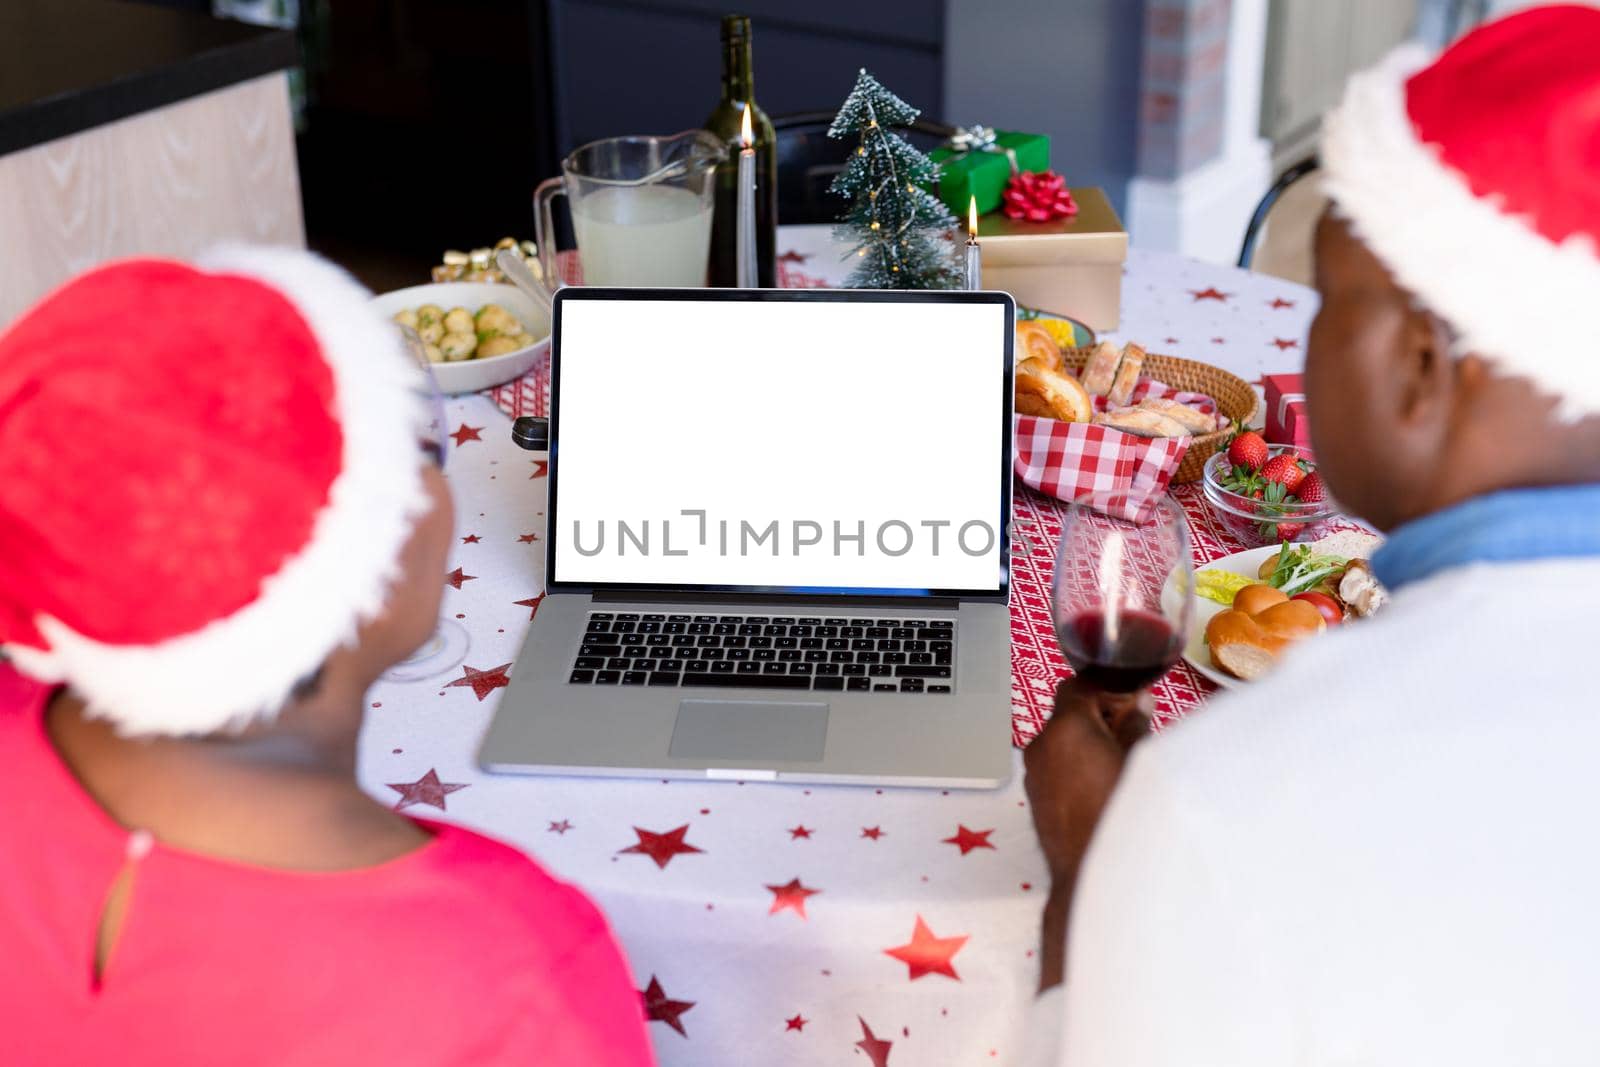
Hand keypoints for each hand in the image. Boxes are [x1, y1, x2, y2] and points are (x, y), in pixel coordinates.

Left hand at [1024, 680, 1151, 887]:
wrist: (1091, 872)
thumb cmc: (1120, 815)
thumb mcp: (1138, 762)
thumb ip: (1135, 725)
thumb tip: (1140, 702)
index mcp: (1067, 727)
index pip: (1079, 685)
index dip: (1106, 689)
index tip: (1130, 702)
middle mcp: (1042, 744)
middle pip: (1068, 713)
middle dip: (1098, 716)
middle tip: (1130, 732)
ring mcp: (1034, 771)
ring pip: (1060, 741)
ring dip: (1084, 742)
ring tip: (1117, 761)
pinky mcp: (1034, 795)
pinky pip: (1053, 766)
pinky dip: (1072, 764)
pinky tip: (1098, 785)